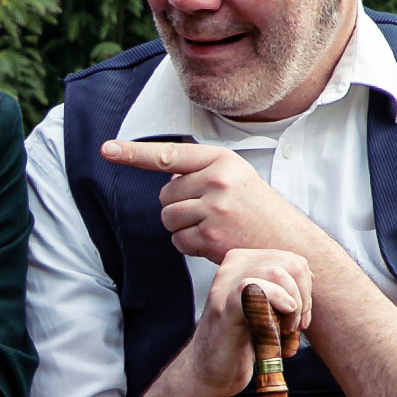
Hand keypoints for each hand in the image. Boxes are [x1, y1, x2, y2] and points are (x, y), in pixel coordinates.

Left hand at [103, 138, 323, 266]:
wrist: (289, 245)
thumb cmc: (260, 212)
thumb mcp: (238, 178)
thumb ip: (203, 172)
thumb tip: (166, 175)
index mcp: (222, 160)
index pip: (169, 154)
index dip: (133, 153)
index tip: (106, 149)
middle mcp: (217, 180)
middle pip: (165, 194)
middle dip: (178, 206)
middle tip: (210, 214)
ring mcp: (214, 209)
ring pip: (168, 218)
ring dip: (182, 228)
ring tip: (213, 228)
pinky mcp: (210, 237)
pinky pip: (178, 241)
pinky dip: (189, 246)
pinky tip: (213, 244)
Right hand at [177, 248, 311, 396]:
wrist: (209, 371)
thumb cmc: (240, 342)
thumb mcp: (265, 308)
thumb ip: (282, 289)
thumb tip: (309, 276)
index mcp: (244, 262)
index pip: (292, 259)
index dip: (305, 289)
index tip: (300, 317)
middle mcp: (233, 266)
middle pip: (290, 263)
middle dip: (304, 297)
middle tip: (296, 326)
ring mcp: (225, 285)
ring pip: (277, 272)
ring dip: (294, 305)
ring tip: (286, 330)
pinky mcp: (224, 307)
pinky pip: (254, 287)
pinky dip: (277, 301)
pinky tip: (282, 324)